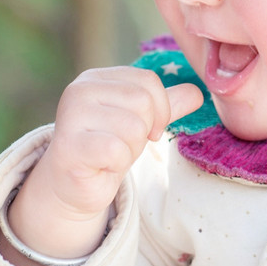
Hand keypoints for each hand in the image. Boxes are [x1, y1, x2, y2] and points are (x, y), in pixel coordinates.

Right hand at [2, 67, 202, 265]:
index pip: (148, 81)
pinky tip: (101, 167)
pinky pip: (116, 150)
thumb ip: (165, 105)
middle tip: (120, 146)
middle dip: (143, 133)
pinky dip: (117, 164)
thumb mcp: (139, 122)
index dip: (160, 110)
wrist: (72, 187)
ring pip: (133, 128)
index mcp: (96, 78)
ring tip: (110, 156)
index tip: (147, 130)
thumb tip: (197, 92)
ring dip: (130, 151)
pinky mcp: (69, 146)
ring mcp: (71, 117)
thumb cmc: (106, 149)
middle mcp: (80, 90)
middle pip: (143, 103)